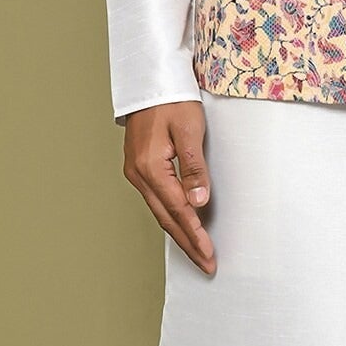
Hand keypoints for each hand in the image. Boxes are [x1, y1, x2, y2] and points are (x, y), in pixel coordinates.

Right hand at [123, 102, 215, 273]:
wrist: (150, 80)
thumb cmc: (172, 100)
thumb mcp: (189, 131)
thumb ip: (194, 169)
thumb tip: (198, 204)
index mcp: (150, 168)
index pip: (177, 210)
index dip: (194, 235)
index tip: (209, 255)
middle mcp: (138, 174)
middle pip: (166, 218)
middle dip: (188, 243)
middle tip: (206, 265)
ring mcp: (136, 172)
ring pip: (160, 211)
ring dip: (180, 233)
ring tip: (197, 252)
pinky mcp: (140, 168)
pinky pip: (157, 200)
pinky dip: (171, 216)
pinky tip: (182, 225)